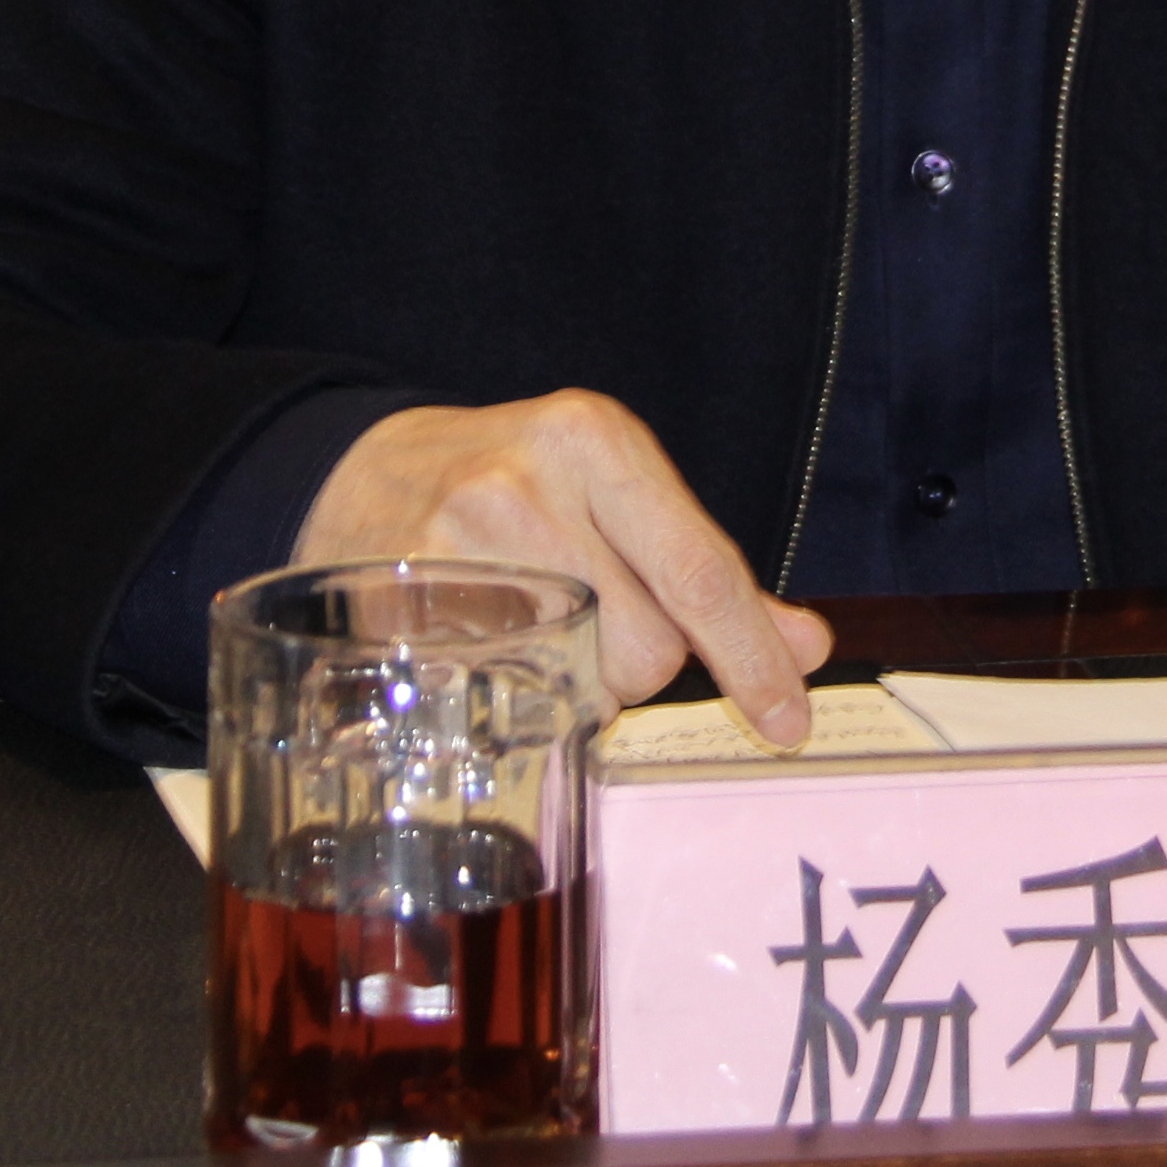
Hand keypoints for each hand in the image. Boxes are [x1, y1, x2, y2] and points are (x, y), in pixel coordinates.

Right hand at [294, 391, 835, 743]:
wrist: (361, 471)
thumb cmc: (511, 486)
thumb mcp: (616, 495)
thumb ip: (708, 576)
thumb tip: (805, 648)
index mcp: (596, 443)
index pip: (698, 570)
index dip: (751, 658)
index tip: (787, 724)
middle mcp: (528, 484)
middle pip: (644, 647)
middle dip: (636, 662)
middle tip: (588, 621)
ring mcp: (455, 545)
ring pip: (579, 682)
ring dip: (576, 684)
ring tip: (534, 629)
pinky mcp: (400, 604)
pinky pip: (502, 698)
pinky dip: (512, 695)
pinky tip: (489, 651)